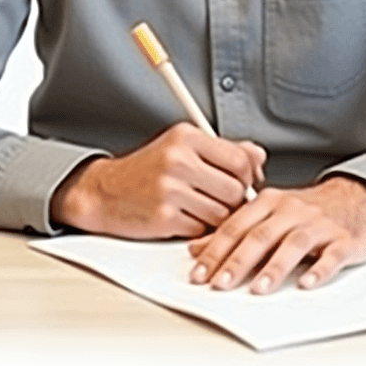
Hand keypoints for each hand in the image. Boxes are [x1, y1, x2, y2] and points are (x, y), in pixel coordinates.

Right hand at [49, 122, 265, 239]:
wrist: (105, 191)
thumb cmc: (149, 169)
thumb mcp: (184, 147)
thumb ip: (225, 150)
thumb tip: (259, 156)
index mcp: (186, 137)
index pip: (240, 159)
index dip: (249, 175)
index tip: (244, 181)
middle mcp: (178, 159)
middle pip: (236, 189)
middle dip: (236, 200)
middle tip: (225, 200)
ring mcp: (170, 189)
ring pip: (223, 213)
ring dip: (220, 217)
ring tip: (205, 209)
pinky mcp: (164, 217)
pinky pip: (202, 229)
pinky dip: (201, 228)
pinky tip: (189, 218)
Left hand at [186, 175, 365, 293]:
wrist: (354, 196)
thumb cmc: (305, 209)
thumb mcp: (267, 213)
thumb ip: (234, 230)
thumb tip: (197, 249)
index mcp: (269, 202)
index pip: (236, 227)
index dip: (215, 250)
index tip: (198, 273)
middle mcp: (291, 210)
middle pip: (260, 235)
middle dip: (238, 261)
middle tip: (220, 284)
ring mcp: (318, 224)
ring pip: (293, 244)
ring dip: (275, 267)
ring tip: (259, 289)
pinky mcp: (343, 239)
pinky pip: (331, 255)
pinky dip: (319, 270)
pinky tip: (307, 284)